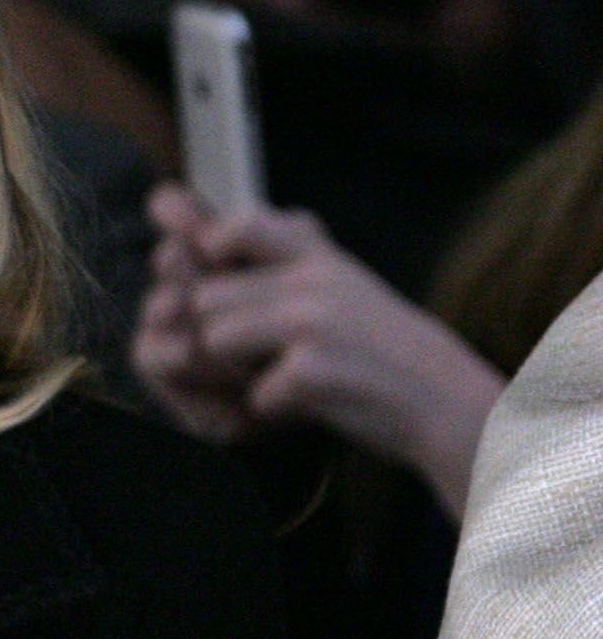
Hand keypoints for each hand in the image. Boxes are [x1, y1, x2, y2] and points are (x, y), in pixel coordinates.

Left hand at [130, 185, 502, 518]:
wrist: (454, 407)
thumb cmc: (384, 354)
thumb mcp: (342, 287)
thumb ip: (280, 256)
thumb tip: (184, 234)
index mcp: (320, 259)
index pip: (237, 227)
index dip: (212, 248)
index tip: (216, 270)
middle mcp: (315, 280)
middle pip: (206, 299)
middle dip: (218, 334)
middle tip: (263, 359)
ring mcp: (314, 322)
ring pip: (213, 340)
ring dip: (236, 372)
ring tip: (287, 378)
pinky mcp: (313, 370)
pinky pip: (249, 393)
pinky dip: (271, 411)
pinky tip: (312, 405)